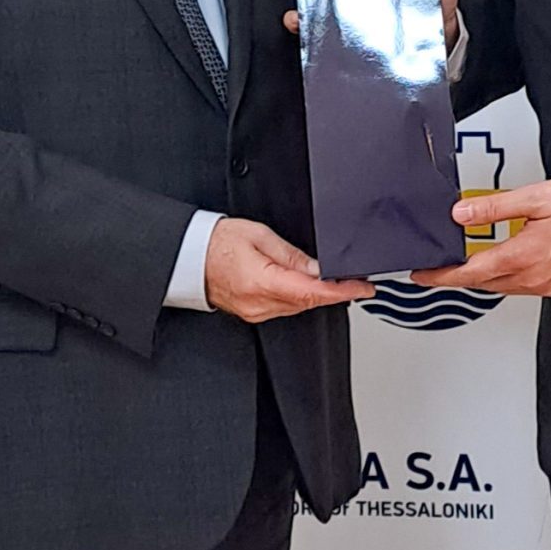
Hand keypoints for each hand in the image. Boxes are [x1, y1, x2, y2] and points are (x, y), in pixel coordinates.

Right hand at [204, 217, 372, 320]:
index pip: (313, 292)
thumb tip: (319, 268)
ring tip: (335, 281)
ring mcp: (256, 312)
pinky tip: (307, 287)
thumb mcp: (259, 236)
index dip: (342, 291)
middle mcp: (260, 303)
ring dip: (318, 295)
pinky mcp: (253, 313)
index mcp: (261, 282)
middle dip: (334, 292)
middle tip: (355, 280)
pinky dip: (300, 298)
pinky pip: (285, 308)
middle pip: (308, 302)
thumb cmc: (215, 243)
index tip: (363, 288)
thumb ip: (292, 255)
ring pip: (299, 307)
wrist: (187, 257)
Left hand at [412, 180, 550, 297]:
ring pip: (501, 287)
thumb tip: (462, 214)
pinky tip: (504, 263)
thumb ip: (495, 207)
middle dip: (456, 277)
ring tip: (466, 264)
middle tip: (438, 268)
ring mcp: (546, 285)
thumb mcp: (536, 197)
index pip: (469, 273)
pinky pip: (521, 287)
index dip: (441, 276)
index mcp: (523, 256)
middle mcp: (533, 278)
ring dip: (481, 278)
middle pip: (482, 284)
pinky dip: (504, 278)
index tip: (422, 275)